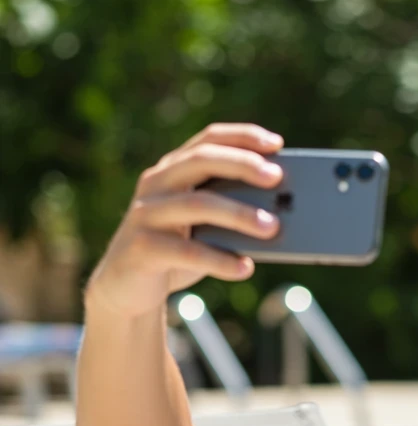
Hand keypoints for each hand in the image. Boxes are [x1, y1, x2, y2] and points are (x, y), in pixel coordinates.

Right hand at [85, 123, 284, 318]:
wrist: (127, 288)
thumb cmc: (177, 253)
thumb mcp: (204, 227)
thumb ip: (230, 214)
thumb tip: (282, 215)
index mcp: (173, 170)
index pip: (208, 140)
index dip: (242, 137)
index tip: (276, 143)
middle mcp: (156, 184)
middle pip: (200, 162)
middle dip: (242, 165)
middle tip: (277, 178)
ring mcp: (146, 214)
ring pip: (196, 204)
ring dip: (238, 214)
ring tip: (272, 227)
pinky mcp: (142, 248)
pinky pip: (187, 252)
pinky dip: (220, 260)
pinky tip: (246, 268)